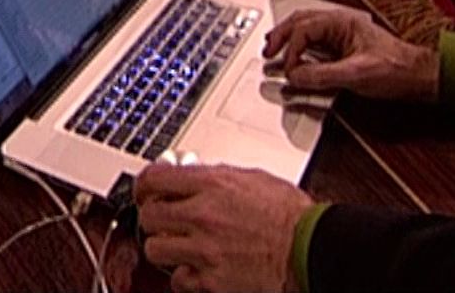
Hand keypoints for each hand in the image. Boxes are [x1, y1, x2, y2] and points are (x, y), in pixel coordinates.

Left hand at [135, 164, 313, 292]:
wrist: (310, 249)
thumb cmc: (291, 215)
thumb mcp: (253, 179)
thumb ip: (217, 177)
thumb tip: (195, 175)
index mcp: (212, 185)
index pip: (154, 178)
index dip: (144, 185)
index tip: (145, 190)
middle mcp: (202, 216)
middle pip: (149, 215)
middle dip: (154, 216)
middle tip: (163, 219)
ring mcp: (204, 250)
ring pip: (155, 248)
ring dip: (165, 246)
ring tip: (179, 245)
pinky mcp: (211, 281)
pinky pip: (177, 279)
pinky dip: (184, 275)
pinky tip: (196, 267)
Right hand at [262, 7, 440, 100]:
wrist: (418, 76)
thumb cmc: (396, 68)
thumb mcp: (356, 73)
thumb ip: (322, 74)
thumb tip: (296, 75)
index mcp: (342, 22)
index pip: (304, 30)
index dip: (291, 50)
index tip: (289, 70)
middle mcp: (340, 24)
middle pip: (300, 22)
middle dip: (280, 36)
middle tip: (267, 52)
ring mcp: (342, 34)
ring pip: (306, 30)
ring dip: (288, 39)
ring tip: (274, 50)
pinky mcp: (345, 47)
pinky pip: (315, 43)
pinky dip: (301, 50)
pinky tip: (297, 60)